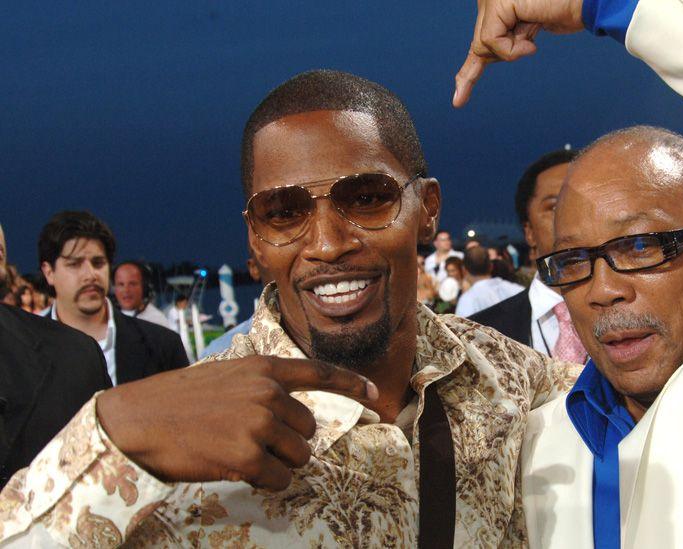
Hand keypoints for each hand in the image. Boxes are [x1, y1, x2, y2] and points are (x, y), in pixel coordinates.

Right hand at [96, 356, 377, 490]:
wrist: (138, 420)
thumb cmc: (177, 401)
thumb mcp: (224, 377)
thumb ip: (259, 387)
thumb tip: (288, 412)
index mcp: (263, 369)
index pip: (318, 372)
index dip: (351, 384)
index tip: (375, 395)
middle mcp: (268, 393)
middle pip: (308, 430)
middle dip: (289, 443)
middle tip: (253, 443)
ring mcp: (259, 424)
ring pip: (298, 456)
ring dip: (277, 464)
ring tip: (242, 455)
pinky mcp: (248, 456)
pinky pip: (279, 479)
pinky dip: (265, 482)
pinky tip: (238, 471)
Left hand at [453, 0, 584, 107]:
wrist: (585, 2)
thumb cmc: (564, 12)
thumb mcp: (527, 32)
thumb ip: (507, 41)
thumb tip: (487, 56)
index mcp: (497, 3)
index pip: (479, 41)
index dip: (468, 73)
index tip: (458, 101)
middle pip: (480, 46)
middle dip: (503, 54)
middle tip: (531, 30)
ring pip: (484, 46)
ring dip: (514, 48)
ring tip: (535, 28)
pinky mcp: (497, 3)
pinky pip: (491, 42)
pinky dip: (511, 48)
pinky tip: (531, 35)